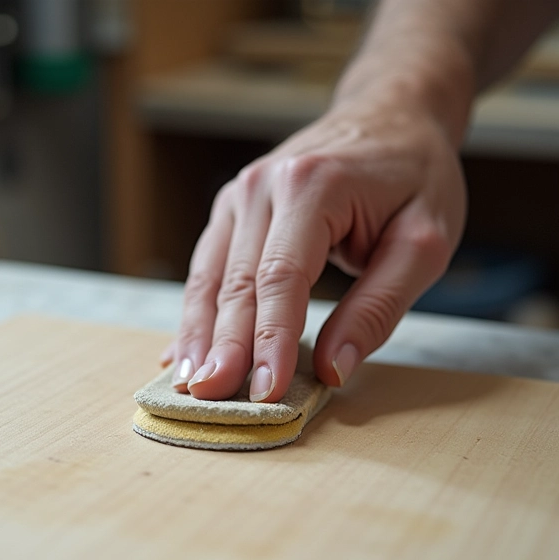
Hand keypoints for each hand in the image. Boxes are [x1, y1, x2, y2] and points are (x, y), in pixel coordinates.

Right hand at [166, 97, 466, 400]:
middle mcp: (263, 188)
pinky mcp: (231, 211)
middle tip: (210, 398)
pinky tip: (181, 351)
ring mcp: (239, 196)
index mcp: (313, 187)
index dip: (271, 340)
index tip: (266, 391)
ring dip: (198, 336)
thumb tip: (334, 367)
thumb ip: (379, 306)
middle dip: (223, 347)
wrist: (389, 114)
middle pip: (236, 283)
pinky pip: (206, 269)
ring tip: (188, 384)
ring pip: (209, 279)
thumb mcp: (424, 242)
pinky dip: (194, 314)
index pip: (282, 278)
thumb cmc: (413, 177)